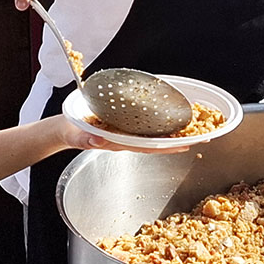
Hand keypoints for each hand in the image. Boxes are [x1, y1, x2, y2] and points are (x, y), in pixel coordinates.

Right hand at [55, 116, 189, 152]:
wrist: (64, 130)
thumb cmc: (71, 132)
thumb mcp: (76, 135)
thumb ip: (85, 138)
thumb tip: (98, 139)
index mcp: (118, 142)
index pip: (147, 146)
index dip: (166, 146)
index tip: (184, 145)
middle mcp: (126, 139)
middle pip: (155, 141)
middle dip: (175, 140)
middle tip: (199, 136)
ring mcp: (125, 133)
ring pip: (151, 134)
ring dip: (169, 131)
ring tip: (189, 127)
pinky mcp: (122, 125)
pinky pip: (143, 125)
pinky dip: (156, 122)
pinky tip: (165, 116)